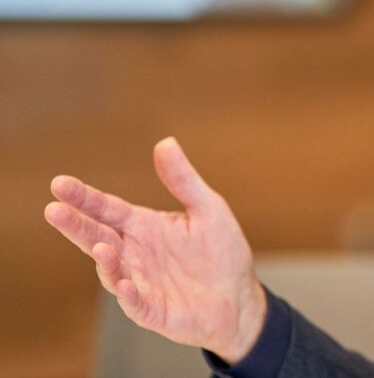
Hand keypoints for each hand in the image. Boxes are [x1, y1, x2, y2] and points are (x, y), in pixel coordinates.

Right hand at [44, 137, 265, 363]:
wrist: (239, 298)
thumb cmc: (221, 252)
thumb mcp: (209, 209)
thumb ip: (183, 180)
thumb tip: (165, 143)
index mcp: (144, 227)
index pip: (107, 209)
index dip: (84, 197)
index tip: (59, 184)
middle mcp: (135, 254)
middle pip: (98, 237)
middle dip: (76, 225)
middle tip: (54, 210)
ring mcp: (140, 283)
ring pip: (111, 271)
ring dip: (105, 261)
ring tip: (100, 246)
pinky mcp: (153, 311)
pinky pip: (136, 304)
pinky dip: (129, 296)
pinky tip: (126, 284)